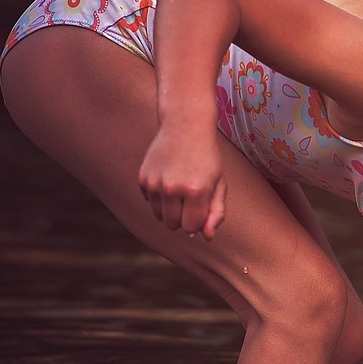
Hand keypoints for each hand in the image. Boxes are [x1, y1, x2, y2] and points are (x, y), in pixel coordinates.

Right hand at [137, 123, 227, 238]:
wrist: (185, 126)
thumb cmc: (207, 158)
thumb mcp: (219, 183)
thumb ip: (216, 213)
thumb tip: (206, 237)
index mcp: (196, 191)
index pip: (191, 228)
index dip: (198, 220)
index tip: (202, 206)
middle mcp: (173, 188)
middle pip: (173, 225)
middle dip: (183, 217)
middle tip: (191, 197)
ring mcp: (155, 183)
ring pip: (159, 216)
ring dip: (170, 209)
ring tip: (180, 188)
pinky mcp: (143, 178)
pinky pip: (150, 202)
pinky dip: (158, 196)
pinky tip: (168, 177)